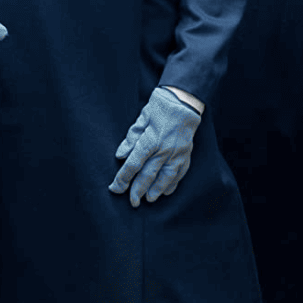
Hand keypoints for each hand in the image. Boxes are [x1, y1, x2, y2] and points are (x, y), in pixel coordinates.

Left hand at [109, 87, 200, 206]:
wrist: (185, 100)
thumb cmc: (160, 107)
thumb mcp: (142, 118)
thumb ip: (131, 138)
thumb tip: (121, 155)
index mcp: (150, 140)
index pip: (133, 165)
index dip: (123, 178)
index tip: (115, 188)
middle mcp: (165, 149)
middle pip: (149, 175)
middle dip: (138, 190)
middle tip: (132, 202)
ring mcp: (178, 152)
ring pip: (166, 176)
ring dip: (157, 189)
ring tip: (150, 199)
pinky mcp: (187, 152)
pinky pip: (181, 171)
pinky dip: (174, 182)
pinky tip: (167, 190)